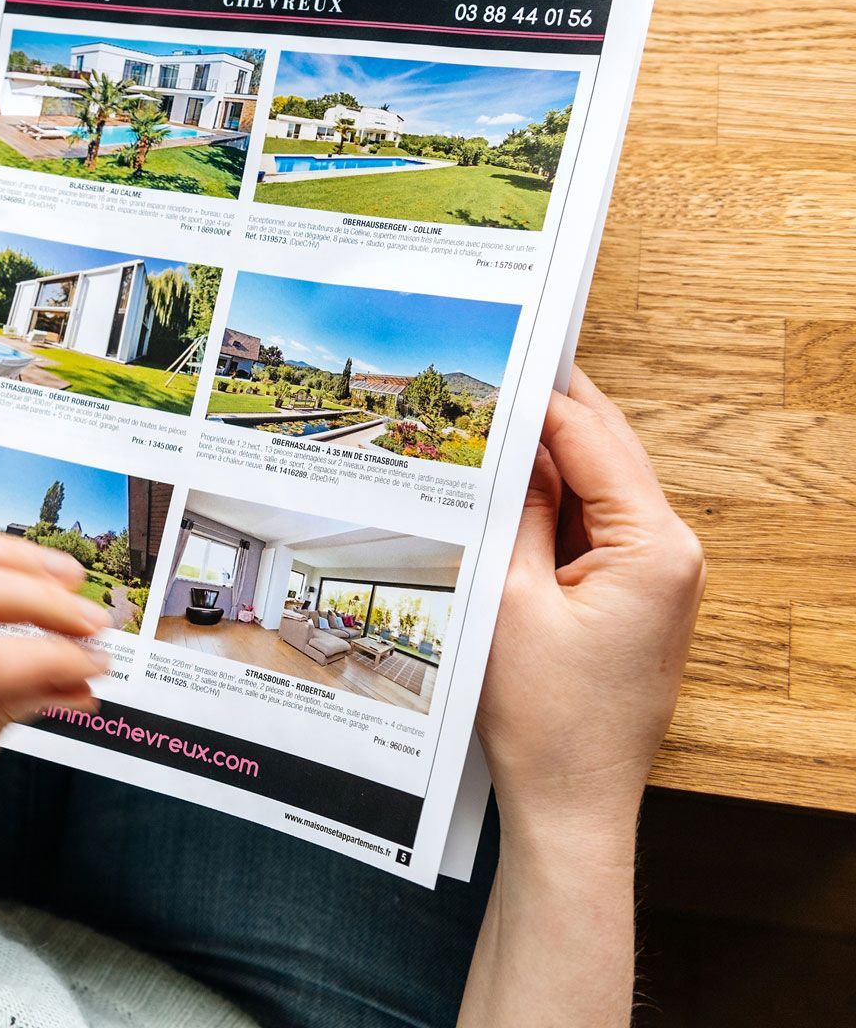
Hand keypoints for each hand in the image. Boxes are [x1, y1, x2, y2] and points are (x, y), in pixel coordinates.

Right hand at [479, 367, 704, 838]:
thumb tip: (514, 443)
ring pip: (601, 486)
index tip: (497, 363)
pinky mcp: (634, 598)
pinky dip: (556, 503)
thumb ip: (518, 511)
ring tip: (493, 422)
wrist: (569, 803)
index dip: (541, 398)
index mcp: (655, 548)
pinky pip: (594, 528)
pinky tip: (510, 490)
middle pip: (610, 453)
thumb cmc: (544, 719)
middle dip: (556, 412)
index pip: (594, 441)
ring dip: (553, 457)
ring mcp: (658, 577)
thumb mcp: (508, 598)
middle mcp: (672, 554)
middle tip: (500, 370)